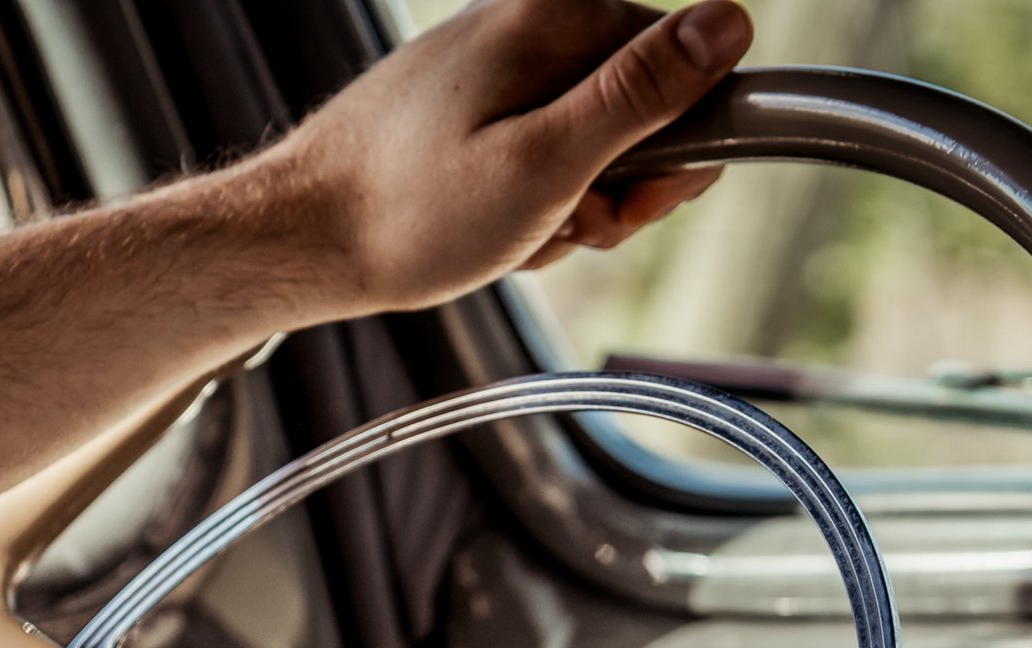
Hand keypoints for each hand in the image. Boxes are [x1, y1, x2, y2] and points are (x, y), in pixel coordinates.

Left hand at [262, 0, 752, 313]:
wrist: (298, 241)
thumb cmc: (411, 214)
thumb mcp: (550, 161)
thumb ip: (645, 93)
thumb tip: (732, 22)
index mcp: (552, 18)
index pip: (680, 68)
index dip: (670, 154)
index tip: (629, 204)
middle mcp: (523, 23)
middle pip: (633, 109)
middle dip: (611, 187)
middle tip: (560, 225)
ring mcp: (490, 64)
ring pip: (582, 142)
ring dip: (565, 204)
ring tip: (511, 234)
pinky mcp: (463, 104)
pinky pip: (531, 154)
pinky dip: (523, 203)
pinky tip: (486, 231)